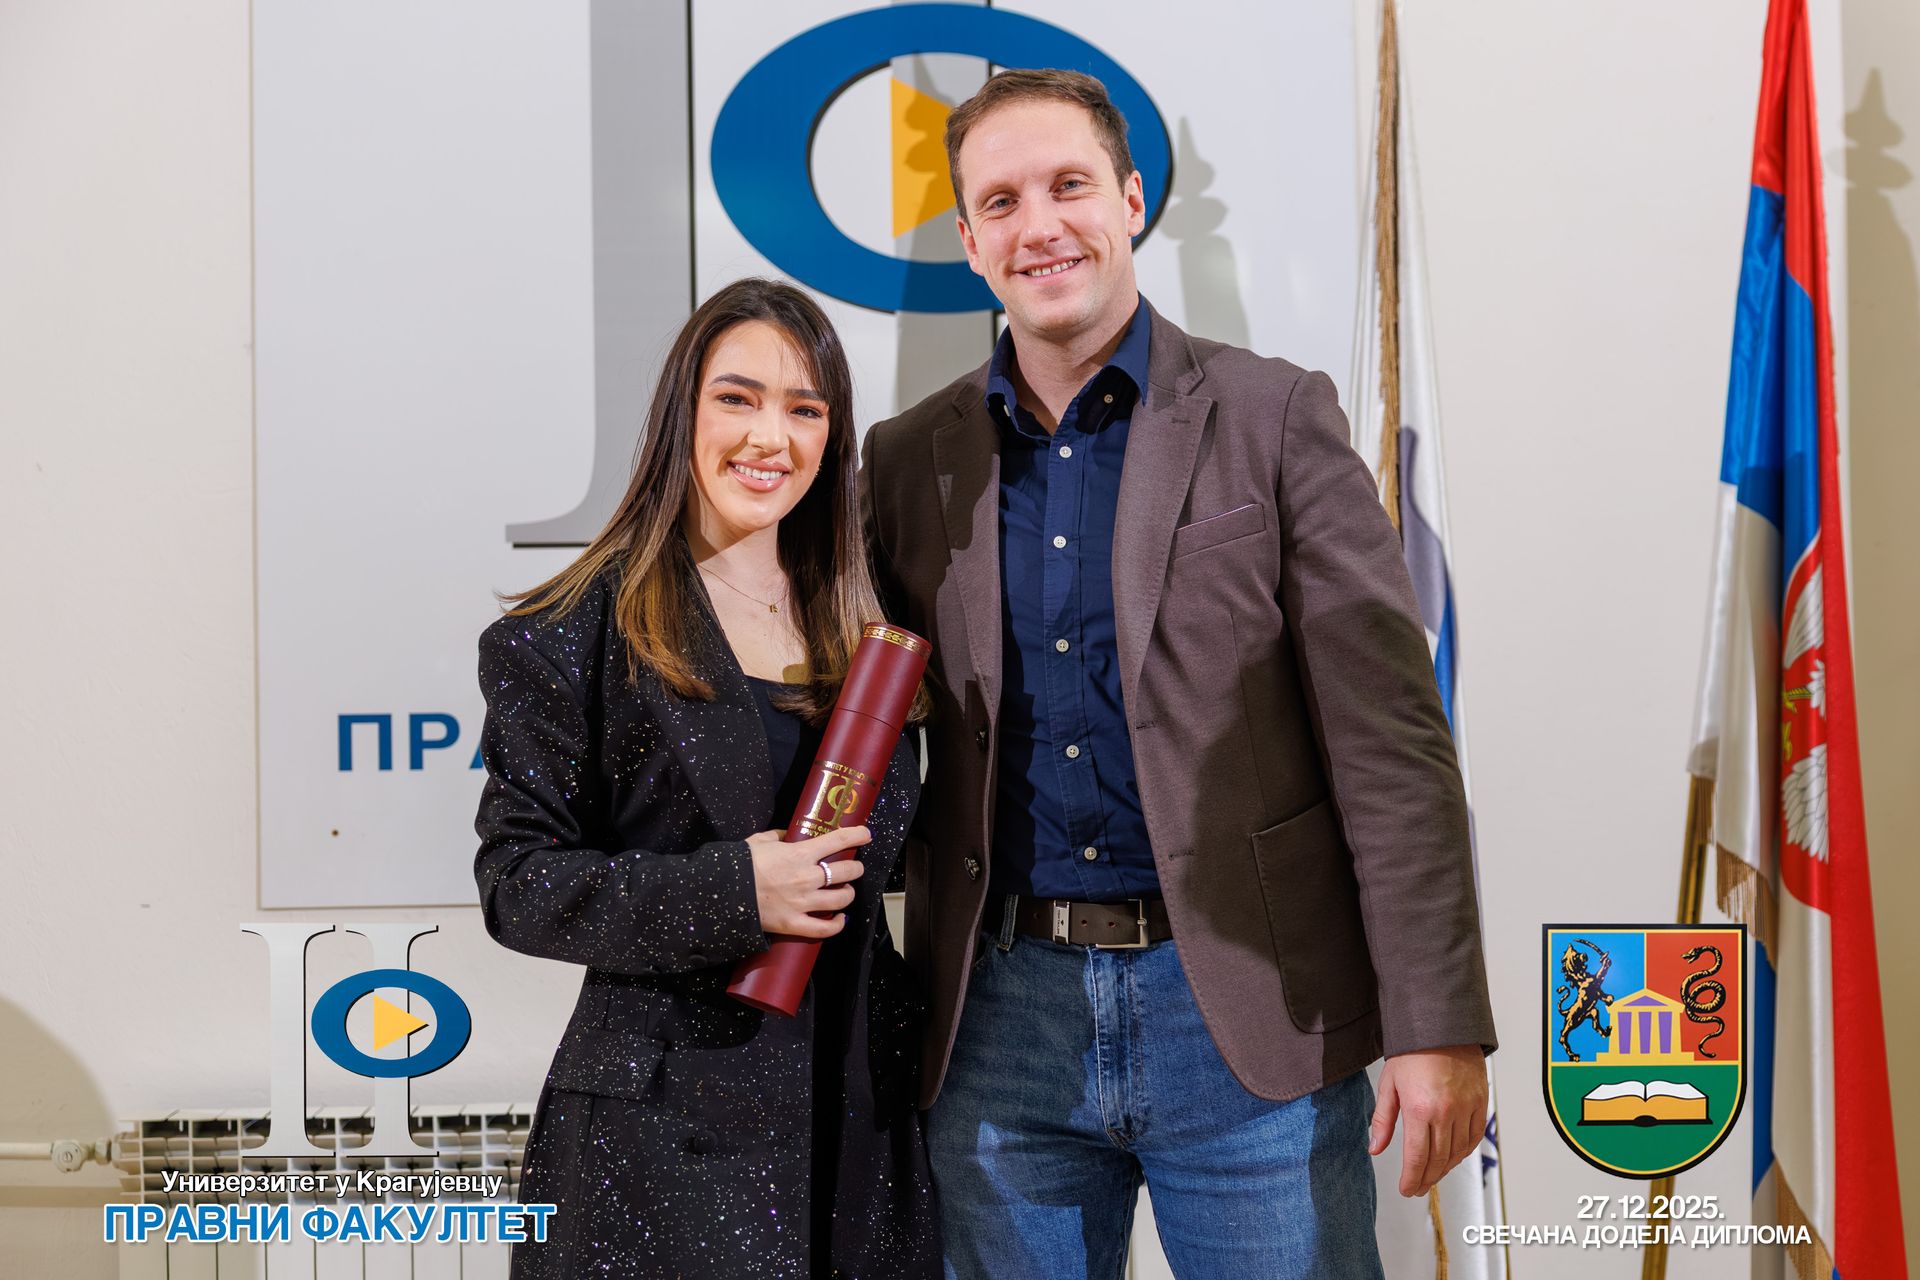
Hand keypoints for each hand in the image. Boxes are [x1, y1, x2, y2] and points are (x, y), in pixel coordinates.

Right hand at [747, 825, 869, 938]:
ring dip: (848, 894)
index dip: (856, 835)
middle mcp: (807, 878)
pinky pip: (824, 929)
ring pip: (841, 899)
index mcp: (799, 854)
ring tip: (845, 891)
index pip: (837, 840)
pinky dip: (837, 925)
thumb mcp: (759, 840)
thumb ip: (778, 836)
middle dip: (855, 869)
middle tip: (853, 868)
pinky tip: (840, 919)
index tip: (866, 834)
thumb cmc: (740, 864)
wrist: (721, 892)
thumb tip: (787, 835)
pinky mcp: (794, 924)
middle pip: (846, 872)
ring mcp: (803, 903)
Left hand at [1368, 1043, 1487, 1196]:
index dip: (1412, 1179)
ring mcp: (1466, 1108)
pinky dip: (1464, 1152)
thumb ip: (1383, 1120)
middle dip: (1426, 1179)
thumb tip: (1375, 1148)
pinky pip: (1474, 1137)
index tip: (1407, 1189)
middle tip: (1418, 1188)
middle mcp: (1446, 1112)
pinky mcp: (1480, 1103)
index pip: (1417, 1157)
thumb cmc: (1411, 1053)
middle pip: (1438, 1160)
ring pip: (1458, 1152)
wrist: (1441, 1026)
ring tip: (1432, 1175)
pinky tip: (1453, 1158)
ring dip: (1444, 1169)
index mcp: (1419, 1109)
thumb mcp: (1389, 1085)